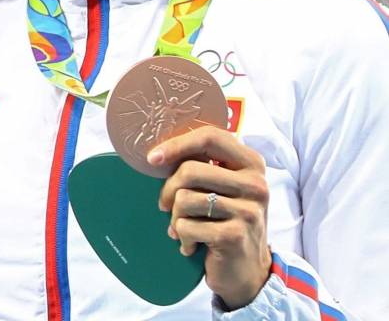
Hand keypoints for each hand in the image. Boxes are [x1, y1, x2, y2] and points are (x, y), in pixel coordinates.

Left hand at [147, 125, 271, 309]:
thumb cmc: (228, 222)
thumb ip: (205, 166)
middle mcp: (255, 183)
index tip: (153, 158)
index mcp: (251, 163)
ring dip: (175, 218)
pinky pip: (187, 226)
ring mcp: (247, 210)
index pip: (210, 137)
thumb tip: (160, 155)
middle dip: (169, 190)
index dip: (178, 144)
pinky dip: (182, 237)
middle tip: (166, 206)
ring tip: (183, 229)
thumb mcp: (225, 188)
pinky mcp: (235, 235)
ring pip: (184, 199)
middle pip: (190, 170)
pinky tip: (191, 245)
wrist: (248, 272)